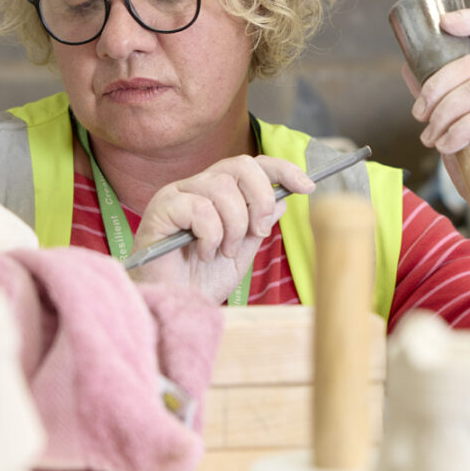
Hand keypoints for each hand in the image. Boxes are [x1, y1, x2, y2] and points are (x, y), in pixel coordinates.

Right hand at [127, 155, 313, 303]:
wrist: (175, 305)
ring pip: (223, 188)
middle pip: (242, 165)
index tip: (308, 186)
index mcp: (217, 191)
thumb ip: (259, 224)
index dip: (283, 170)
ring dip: (234, 226)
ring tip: (224, 252)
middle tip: (259, 232)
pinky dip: (211, 235)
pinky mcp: (160, 208)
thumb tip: (285, 198)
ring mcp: (177, 193)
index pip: (254, 165)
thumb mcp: (242, 251)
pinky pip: (199, 208)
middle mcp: (197, 185)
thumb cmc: (202, 279)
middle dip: (261, 200)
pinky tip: (203, 253)